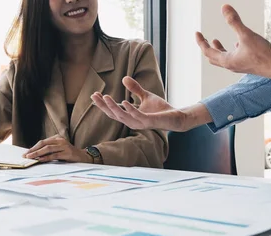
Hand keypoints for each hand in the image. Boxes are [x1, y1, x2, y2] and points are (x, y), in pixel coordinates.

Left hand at [23, 135, 90, 162]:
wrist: (84, 157)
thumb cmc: (69, 154)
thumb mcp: (59, 149)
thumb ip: (50, 150)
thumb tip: (35, 155)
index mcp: (57, 138)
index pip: (42, 142)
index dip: (33, 147)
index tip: (26, 153)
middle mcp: (60, 140)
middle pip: (43, 144)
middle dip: (33, 150)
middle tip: (25, 155)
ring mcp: (64, 146)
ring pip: (48, 149)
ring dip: (37, 153)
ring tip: (30, 157)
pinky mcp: (67, 153)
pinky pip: (54, 155)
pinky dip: (46, 157)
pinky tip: (40, 160)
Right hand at [91, 77, 210, 131]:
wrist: (175, 117)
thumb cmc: (160, 109)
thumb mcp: (145, 96)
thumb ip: (135, 88)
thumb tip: (124, 78)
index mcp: (130, 116)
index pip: (112, 111)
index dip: (102, 104)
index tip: (94, 94)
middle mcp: (132, 121)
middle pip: (113, 115)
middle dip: (103, 106)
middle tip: (94, 96)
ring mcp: (140, 123)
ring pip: (122, 116)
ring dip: (113, 107)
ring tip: (105, 97)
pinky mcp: (149, 121)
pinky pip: (137, 116)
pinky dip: (130, 109)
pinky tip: (125, 101)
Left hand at [196, 4, 270, 80]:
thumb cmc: (262, 54)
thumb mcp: (246, 35)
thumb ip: (234, 21)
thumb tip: (224, 7)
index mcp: (227, 60)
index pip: (207, 51)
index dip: (201, 41)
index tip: (197, 33)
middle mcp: (230, 65)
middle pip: (213, 57)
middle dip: (207, 47)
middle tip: (203, 38)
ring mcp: (238, 66)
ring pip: (223, 58)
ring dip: (218, 49)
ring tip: (216, 41)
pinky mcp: (247, 65)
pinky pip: (234, 58)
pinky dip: (231, 50)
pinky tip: (237, 44)